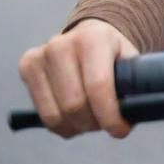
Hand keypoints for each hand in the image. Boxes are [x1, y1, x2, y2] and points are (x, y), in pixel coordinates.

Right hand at [18, 19, 138, 138]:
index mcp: (93, 38)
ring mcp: (42, 55)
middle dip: (93, 123)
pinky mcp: (27, 66)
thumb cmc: (113, 53)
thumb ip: (134, 83)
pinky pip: (42, 113)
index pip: (98, 86)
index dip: (110, 115)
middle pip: (75, 105)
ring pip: (56, 114)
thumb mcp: (130, 59)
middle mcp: (63, 44)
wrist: (88, 34)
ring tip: (90, 121)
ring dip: (76, 127)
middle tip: (105, 124)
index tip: (120, 130)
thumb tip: (136, 113)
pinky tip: (73, 119)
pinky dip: (60, 126)